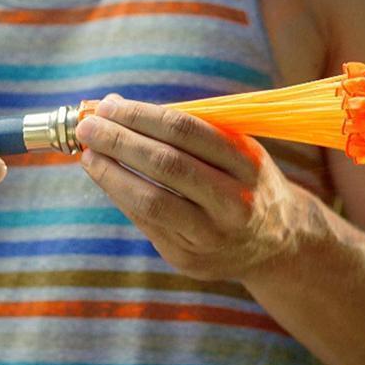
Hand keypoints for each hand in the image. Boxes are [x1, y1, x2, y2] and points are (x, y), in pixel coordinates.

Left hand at [75, 96, 302, 281]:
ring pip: (151, 201)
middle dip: (119, 142)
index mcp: (248, 163)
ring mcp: (212, 236)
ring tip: (88, 155)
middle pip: (166, 165)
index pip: (185, 130)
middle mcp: (234, 202)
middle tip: (88, 127)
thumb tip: (113, 106)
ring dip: (111, 174)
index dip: (140, 116)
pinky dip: (121, 197)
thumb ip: (184, 131)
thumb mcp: (234, 150)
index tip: (108, 106)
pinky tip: (106, 179)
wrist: (276, 244)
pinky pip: (146, 224)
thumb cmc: (242, 183)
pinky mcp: (189, 259)